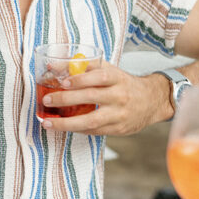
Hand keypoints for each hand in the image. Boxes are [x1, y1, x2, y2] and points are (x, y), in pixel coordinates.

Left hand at [39, 65, 170, 135]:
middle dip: (66, 99)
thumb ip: (83, 67)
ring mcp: (119, 115)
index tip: (63, 82)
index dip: (81, 79)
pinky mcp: (118, 129)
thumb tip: (52, 67)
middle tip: (47, 100)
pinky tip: (63, 127)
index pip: (99, 77)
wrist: (152, 101)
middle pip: (91, 97)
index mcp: (118, 78)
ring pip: (91, 120)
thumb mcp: (109, 70)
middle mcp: (120, 96)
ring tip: (48, 122)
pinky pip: (94, 131)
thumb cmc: (123, 83)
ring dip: (67, 123)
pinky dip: (77, 129)